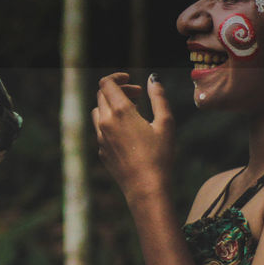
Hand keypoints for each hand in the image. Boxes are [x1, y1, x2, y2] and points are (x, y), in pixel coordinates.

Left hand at [93, 72, 175, 204]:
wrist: (145, 187)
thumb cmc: (160, 155)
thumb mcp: (166, 123)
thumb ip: (159, 97)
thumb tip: (153, 79)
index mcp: (120, 112)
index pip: (106, 83)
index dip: (117, 77)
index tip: (131, 80)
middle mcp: (105, 122)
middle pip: (102, 95)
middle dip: (119, 90)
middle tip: (138, 95)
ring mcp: (100, 137)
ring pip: (98, 111)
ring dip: (112, 105)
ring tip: (133, 112)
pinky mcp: (101, 149)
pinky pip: (101, 129)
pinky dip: (111, 122)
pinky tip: (128, 132)